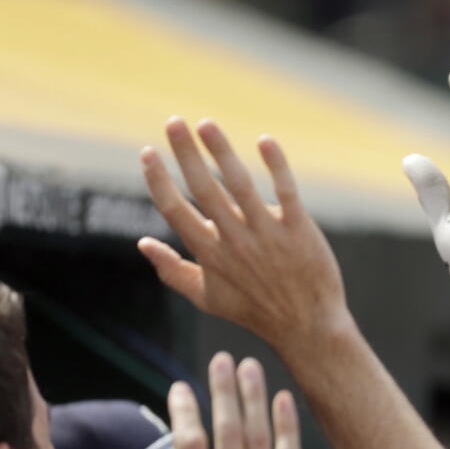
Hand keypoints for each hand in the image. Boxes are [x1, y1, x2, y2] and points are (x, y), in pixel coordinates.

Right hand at [93, 352, 306, 448]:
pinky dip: (287, 430)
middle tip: (222, 359)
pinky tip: (283, 401)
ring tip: (251, 367)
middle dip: (224, 392)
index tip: (181, 386)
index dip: (185, 412)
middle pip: (226, 434)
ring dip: (254, 401)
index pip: (187, 448)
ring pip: (259, 442)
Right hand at [139, 119, 347, 342]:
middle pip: (203, 189)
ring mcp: (268, 234)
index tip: (147, 152)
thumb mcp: (208, 298)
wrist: (307, 327)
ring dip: (221, 151)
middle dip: (185, 153)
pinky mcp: (299, 230)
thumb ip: (173, 271)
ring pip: (240, 184)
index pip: (175, 211)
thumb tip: (141, 244)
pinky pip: (286, 192)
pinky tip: (265, 141)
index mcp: (210, 255)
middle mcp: (236, 242)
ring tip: (206, 124)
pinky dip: (276, 165)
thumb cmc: (254, 311)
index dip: (158, 180)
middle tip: (173, 121)